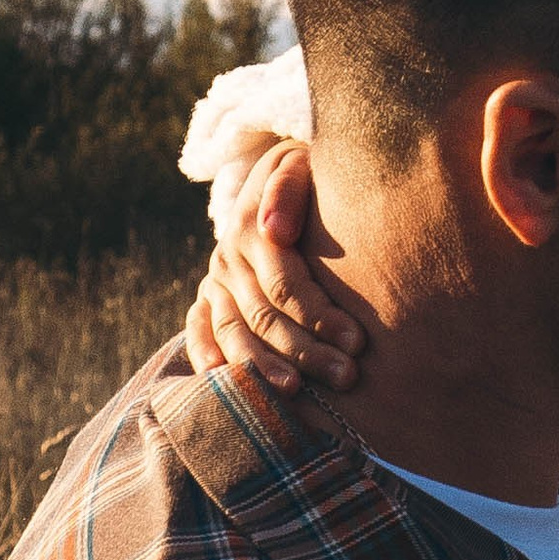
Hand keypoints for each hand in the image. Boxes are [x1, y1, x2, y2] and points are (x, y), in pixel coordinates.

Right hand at [184, 139, 362, 396]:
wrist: (281, 171)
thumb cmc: (311, 173)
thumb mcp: (303, 165)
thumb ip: (288, 190)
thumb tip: (274, 229)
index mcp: (252, 228)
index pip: (285, 284)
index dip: (319, 315)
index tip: (357, 341)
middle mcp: (229, 258)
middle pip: (265, 316)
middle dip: (307, 351)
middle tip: (347, 377)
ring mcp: (216, 280)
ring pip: (235, 332)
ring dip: (264, 367)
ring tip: (296, 394)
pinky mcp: (209, 296)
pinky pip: (200, 329)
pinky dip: (207, 356)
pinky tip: (224, 384)